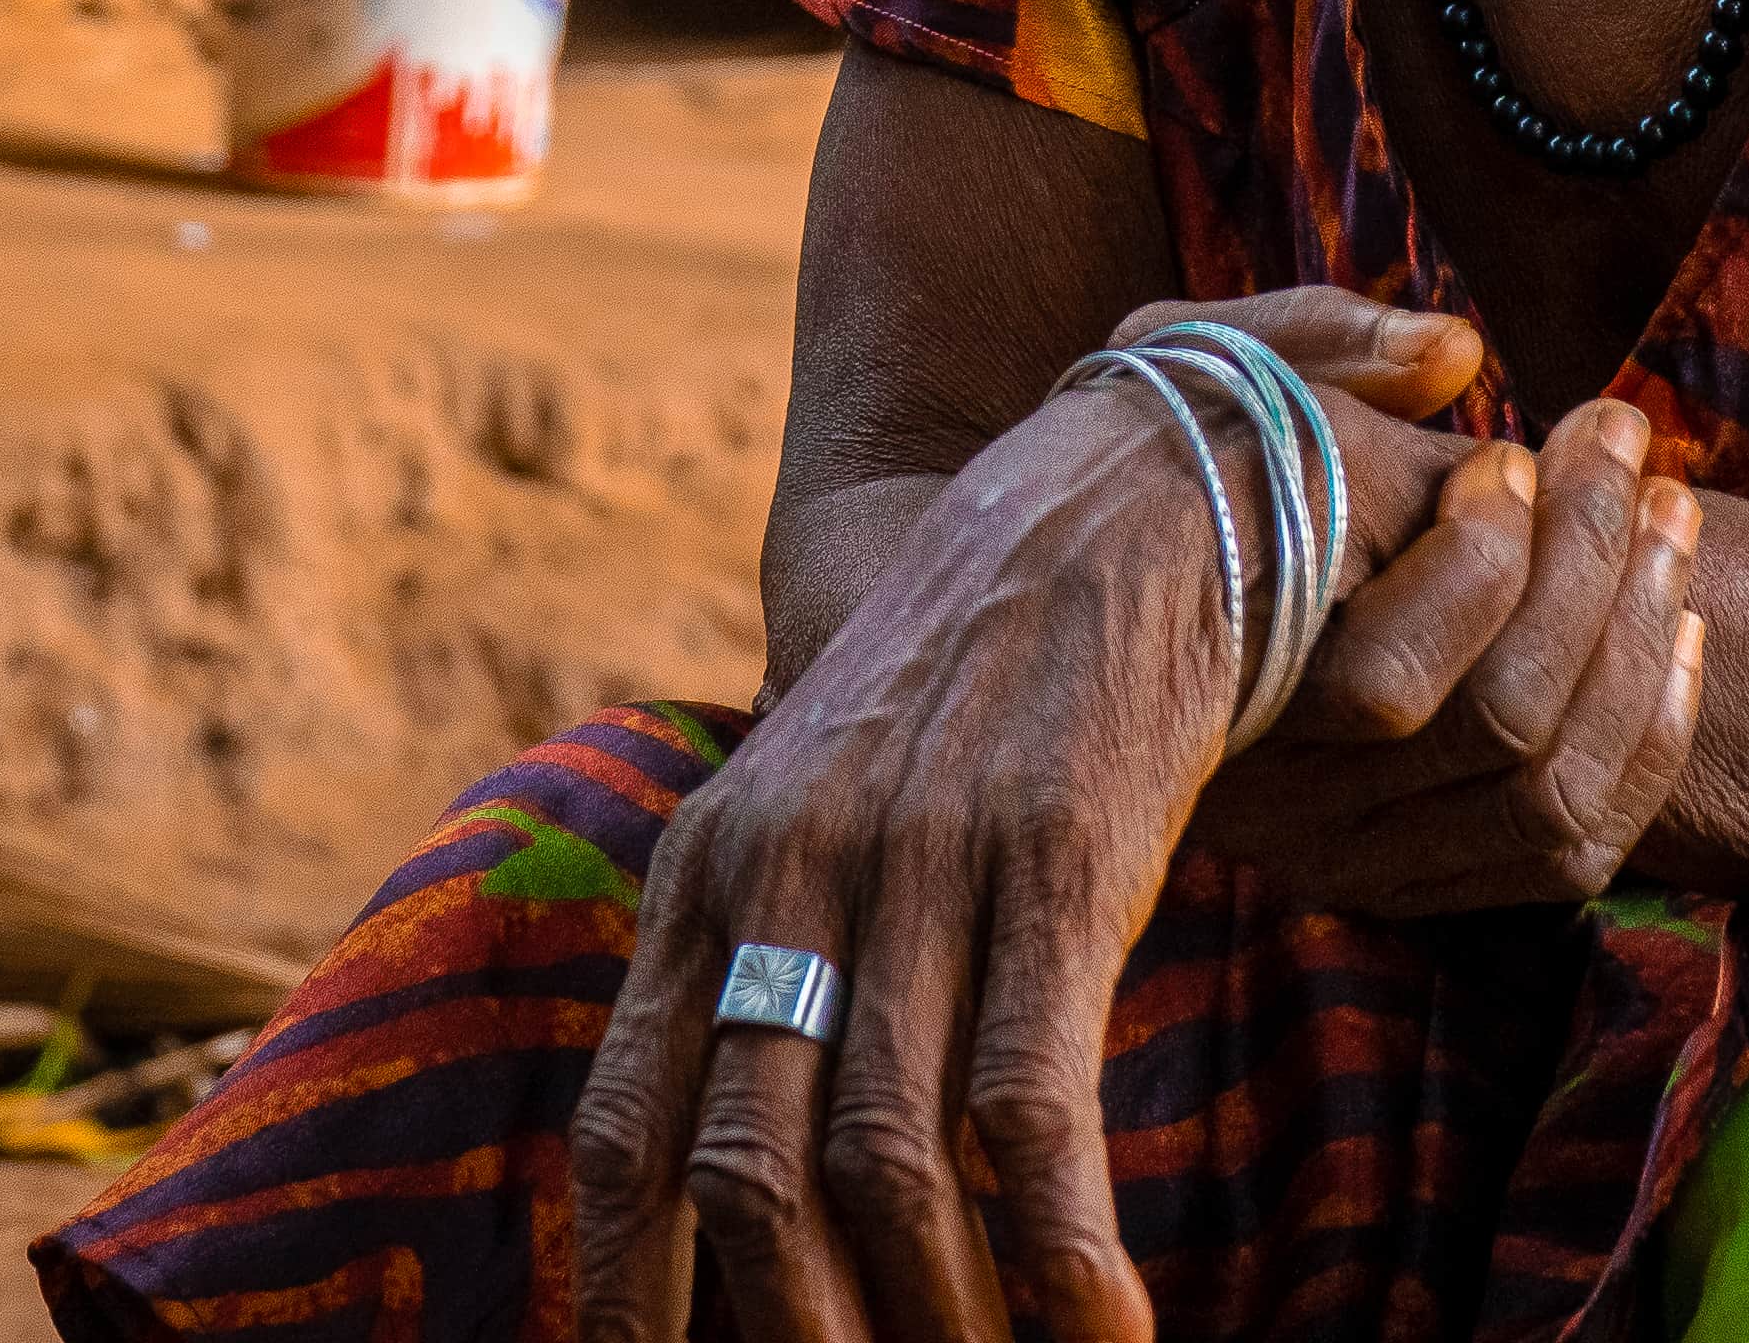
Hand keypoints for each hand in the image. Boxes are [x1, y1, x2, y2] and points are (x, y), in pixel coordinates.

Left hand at [569, 292, 1483, 1342]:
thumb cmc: (974, 681)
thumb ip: (764, 956)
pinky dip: (1059, 1257)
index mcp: (711, 863)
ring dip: (936, 1320)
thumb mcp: (820, 803)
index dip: (625, 1293)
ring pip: (882, 1166)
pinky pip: (1031, 1110)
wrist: (1123, 491)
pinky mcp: (1059, 856)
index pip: (628, 1127)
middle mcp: (790, 865)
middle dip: (798, 1339)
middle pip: (746, 1180)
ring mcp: (921, 861)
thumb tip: (734, 1168)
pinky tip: (1103, 1332)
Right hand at [1191, 394, 1704, 917]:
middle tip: (1622, 440)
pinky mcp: (1415, 881)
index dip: (1490, 554)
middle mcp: (1282, 806)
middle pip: (1497, 722)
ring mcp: (1352, 856)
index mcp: (1217, 692)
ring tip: (1668, 511)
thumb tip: (1458, 351)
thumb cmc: (1156, 461)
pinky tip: (1683, 628)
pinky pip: (1570, 851)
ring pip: (1549, 789)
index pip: (1393, 682)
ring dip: (1640, 640)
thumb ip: (1316, 344)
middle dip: (1595, 563)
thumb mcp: (1198, 374)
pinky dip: (1651, 741)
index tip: (1509, 449)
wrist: (1090, 609)